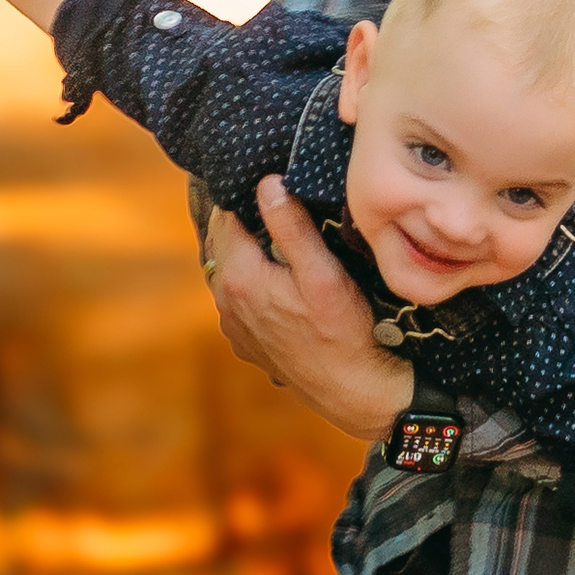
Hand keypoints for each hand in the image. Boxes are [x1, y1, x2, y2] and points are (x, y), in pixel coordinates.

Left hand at [206, 180, 412, 443]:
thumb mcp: (322, 272)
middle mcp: (226, 302)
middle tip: (275, 205)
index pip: (225, 217)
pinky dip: (251, 283)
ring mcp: (234, 326)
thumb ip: (291, 226)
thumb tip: (267, 183)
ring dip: (246, 253)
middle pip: (222, 243)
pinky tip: (281, 283)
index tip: (267, 183)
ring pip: (228, 272)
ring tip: (279, 240)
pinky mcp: (247, 343)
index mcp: (240, 277)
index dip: (244, 196)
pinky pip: (238, 300)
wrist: (352, 391)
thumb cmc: (343, 330)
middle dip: (242, 221)